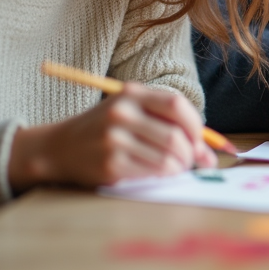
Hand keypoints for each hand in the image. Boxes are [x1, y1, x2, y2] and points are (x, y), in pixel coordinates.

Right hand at [9, 83, 214, 191]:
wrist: (58, 148)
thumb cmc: (106, 130)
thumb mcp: (132, 113)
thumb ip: (168, 124)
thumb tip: (210, 153)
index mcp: (131, 94)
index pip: (177, 105)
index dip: (196, 125)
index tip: (200, 139)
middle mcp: (122, 114)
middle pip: (175, 135)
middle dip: (192, 153)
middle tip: (193, 161)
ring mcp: (115, 140)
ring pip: (168, 157)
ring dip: (181, 167)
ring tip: (177, 168)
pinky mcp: (111, 164)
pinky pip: (153, 172)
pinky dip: (165, 175)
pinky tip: (160, 174)